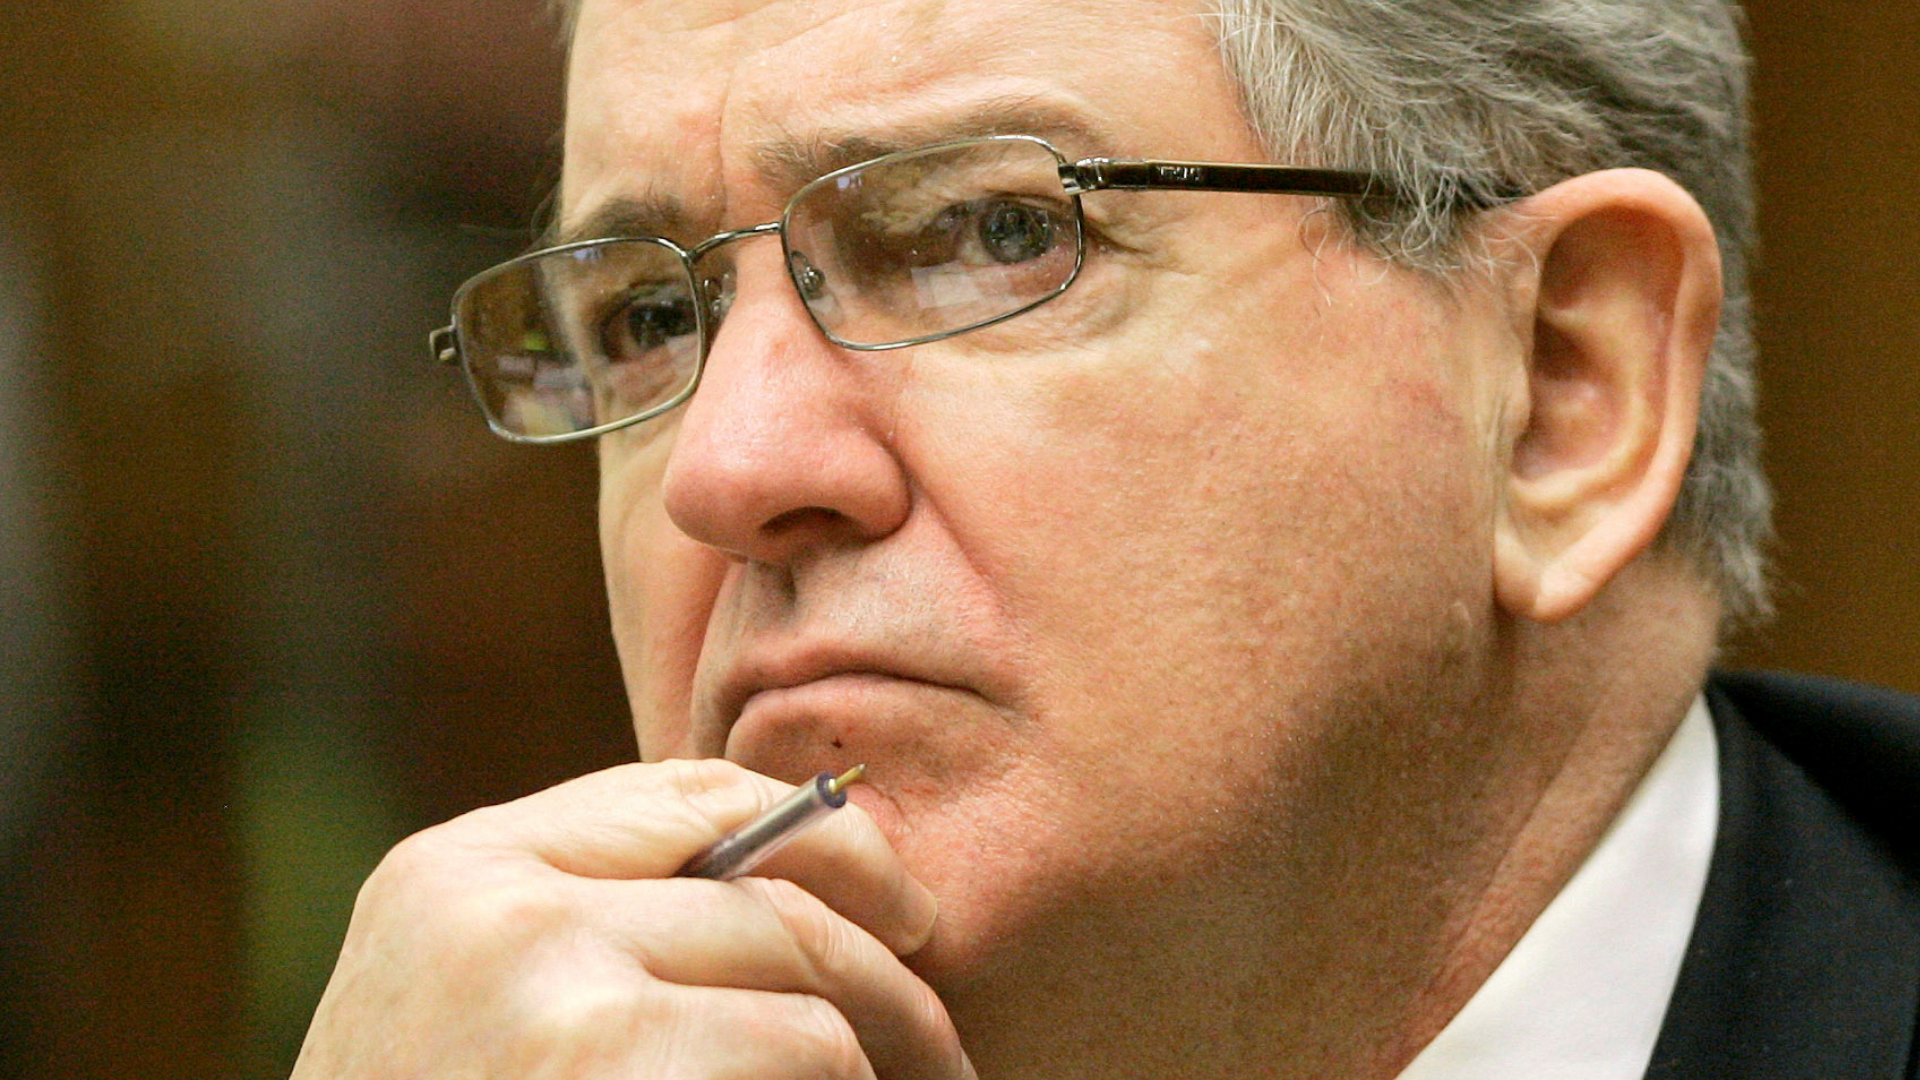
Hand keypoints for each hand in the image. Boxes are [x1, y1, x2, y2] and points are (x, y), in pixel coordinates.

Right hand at [291, 758, 971, 1079]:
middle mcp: (500, 908)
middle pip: (771, 897)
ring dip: (881, 1059)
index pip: (690, 796)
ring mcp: (551, 991)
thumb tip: (809, 892)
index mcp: (460, 871)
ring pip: (806, 996)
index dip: (822, 836)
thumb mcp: (474, 1006)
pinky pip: (804, 1056)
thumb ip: (597, 927)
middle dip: (886, 972)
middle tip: (941, 1048)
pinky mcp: (609, 1064)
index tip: (900, 904)